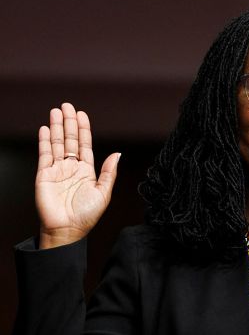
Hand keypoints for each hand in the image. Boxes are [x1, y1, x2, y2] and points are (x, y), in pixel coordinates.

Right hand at [35, 103, 119, 248]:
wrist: (67, 229)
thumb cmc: (87, 215)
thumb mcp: (104, 192)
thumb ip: (109, 172)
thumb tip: (118, 153)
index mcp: (87, 170)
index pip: (85, 144)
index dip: (84, 129)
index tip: (82, 114)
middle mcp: (72, 167)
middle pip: (70, 139)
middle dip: (69, 122)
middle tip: (67, 105)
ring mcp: (57, 170)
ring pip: (57, 143)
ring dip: (57, 127)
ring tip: (56, 111)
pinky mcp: (44, 175)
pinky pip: (45, 154)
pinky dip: (45, 141)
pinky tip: (46, 129)